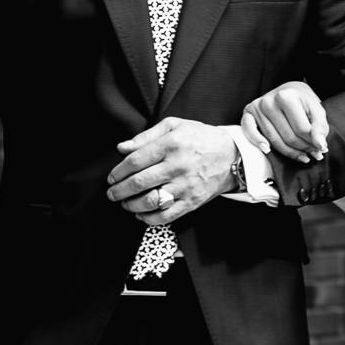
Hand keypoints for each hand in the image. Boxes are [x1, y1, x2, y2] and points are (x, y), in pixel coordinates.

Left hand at [107, 117, 238, 223]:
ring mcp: (186, 186)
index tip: (112, 177)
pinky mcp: (192, 201)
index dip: (118, 171)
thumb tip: (122, 148)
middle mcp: (178, 166)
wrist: (232, 156)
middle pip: (139, 182)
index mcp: (171, 144)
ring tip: (125, 203)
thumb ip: (146, 136)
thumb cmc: (201, 138)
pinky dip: (150, 219)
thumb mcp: (175, 125)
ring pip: (151, 201)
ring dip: (131, 205)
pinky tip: (142, 215)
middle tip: (111, 193)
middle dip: (119, 191)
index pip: (135, 160)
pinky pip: (167, 216)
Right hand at [240, 81, 327, 163]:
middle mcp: (269, 102)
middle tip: (314, 154)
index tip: (321, 149)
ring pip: (274, 140)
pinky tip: (267, 150)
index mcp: (286, 97)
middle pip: (288, 137)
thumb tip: (321, 146)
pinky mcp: (248, 114)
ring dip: (290, 152)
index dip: (313, 142)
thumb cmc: (302, 102)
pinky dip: (257, 142)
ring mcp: (257, 108)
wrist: (288, 90)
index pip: (302, 129)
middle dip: (303, 148)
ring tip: (303, 156)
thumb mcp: (316, 110)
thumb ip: (320, 127)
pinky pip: (249, 132)